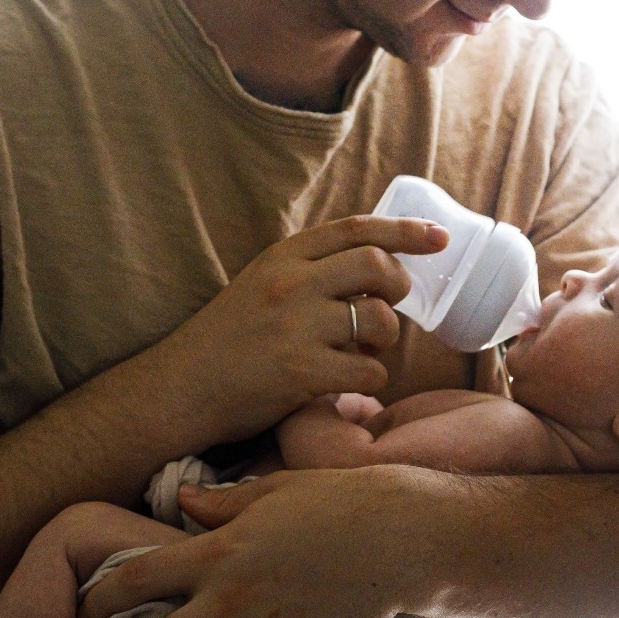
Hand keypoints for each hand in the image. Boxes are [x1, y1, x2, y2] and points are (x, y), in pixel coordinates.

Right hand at [157, 215, 445, 441]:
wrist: (180, 388)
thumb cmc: (228, 340)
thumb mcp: (262, 284)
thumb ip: (310, 272)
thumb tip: (377, 268)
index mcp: (283, 256)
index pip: (357, 229)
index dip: (405, 231)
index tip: (439, 238)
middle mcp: (291, 283)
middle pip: (378, 266)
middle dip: (398, 288)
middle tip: (388, 306)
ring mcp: (296, 326)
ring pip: (380, 321)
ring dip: (384, 339)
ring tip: (361, 350)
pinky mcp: (302, 371)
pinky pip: (369, 371)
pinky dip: (369, 379)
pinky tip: (346, 382)